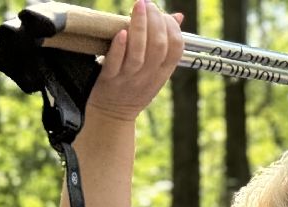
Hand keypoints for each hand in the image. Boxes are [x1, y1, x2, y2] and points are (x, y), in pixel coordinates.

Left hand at [86, 1, 184, 123]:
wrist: (112, 115)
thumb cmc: (133, 88)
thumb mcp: (155, 71)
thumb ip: (165, 46)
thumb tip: (177, 17)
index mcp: (162, 73)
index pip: (176, 49)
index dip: (173, 29)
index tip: (164, 14)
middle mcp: (148, 76)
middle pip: (158, 47)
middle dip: (155, 22)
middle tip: (148, 4)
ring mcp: (129, 79)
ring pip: (139, 53)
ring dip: (139, 27)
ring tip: (139, 7)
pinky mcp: (109, 80)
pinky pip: (116, 63)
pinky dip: (119, 47)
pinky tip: (122, 31)